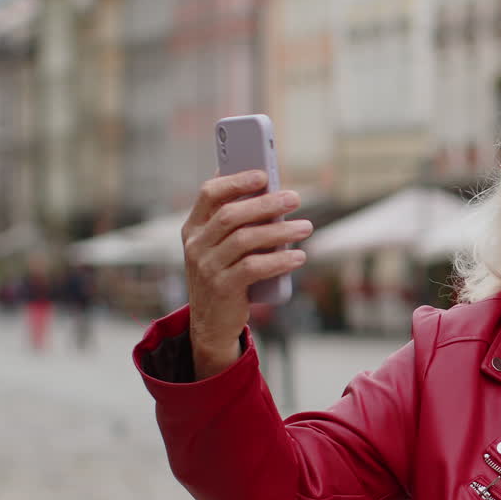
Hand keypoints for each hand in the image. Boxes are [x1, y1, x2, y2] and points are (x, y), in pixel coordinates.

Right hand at [181, 170, 312, 377]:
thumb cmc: (225, 276)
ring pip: (245, 239)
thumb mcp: (222, 248)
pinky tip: (299, 255)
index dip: (236, 181)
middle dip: (266, 203)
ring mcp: (206, 267)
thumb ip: (237, 224)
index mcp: (194, 228)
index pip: (209, 194)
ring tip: (306, 227)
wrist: (211, 324)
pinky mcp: (222, 288)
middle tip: (295, 198)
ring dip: (280, 231)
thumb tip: (269, 192)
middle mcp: (196, 245)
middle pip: (232, 215)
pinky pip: (254, 267)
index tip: (263, 174)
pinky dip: (280, 259)